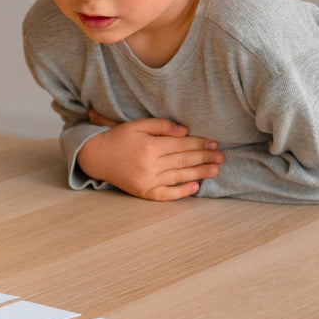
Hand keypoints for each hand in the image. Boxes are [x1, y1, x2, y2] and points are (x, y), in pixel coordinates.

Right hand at [77, 109, 222, 200]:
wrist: (96, 157)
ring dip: (199, 173)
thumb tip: (185, 131)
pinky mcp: (143, 192)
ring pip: (178, 176)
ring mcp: (147, 180)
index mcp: (149, 145)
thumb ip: (162, 126)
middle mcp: (149, 164)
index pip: (181, 145)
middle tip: (221, 157)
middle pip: (183, 160)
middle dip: (204, 158)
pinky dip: (181, 192)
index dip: (199, 143)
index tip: (214, 143)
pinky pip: (166, 194)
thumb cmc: (118, 138)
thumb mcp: (137, 125)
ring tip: (215, 170)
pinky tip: (195, 187)